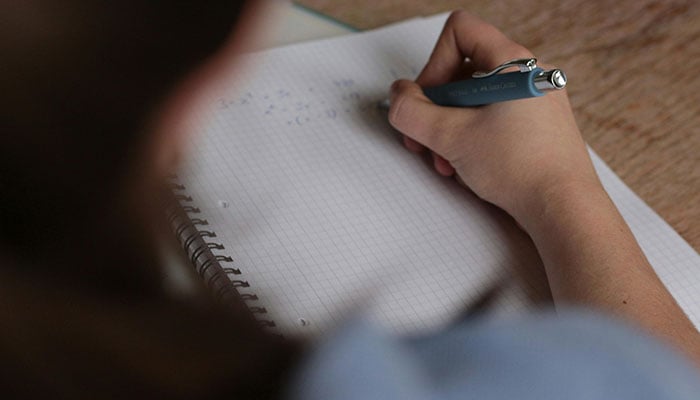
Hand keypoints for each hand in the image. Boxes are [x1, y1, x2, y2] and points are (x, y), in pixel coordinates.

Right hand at [388, 10, 601, 226]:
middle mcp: (527, 75)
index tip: (430, 99)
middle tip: (425, 137)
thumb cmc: (524, 169)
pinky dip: (470, 138)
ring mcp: (532, 100)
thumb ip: (412, 112)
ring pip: (474, 100)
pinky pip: (490, 118)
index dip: (434, 63)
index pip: (460, 32)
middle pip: (462, 70)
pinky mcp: (533, 125)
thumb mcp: (451, 137)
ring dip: (449, 129)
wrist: (564, 209)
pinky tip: (465, 167)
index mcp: (513, 64)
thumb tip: (398, 97)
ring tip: (446, 160)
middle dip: (436, 107)